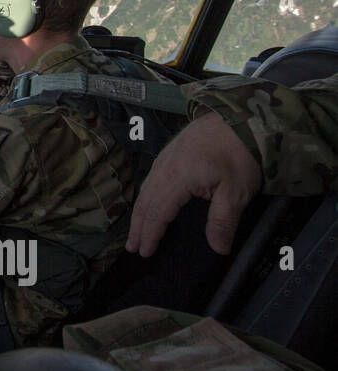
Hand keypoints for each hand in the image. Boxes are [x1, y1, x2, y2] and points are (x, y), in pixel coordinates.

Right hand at [127, 114, 263, 256]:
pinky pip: (150, 179)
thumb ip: (223, 222)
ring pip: (145, 190)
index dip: (151, 234)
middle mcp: (164, 170)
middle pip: (145, 203)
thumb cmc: (238, 156)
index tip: (145, 252)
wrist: (238, 118)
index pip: (158, 213)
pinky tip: (148, 202)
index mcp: (177, 180)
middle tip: (132, 248)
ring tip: (136, 231)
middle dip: (138, 227)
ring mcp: (164, 159)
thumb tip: (218, 249)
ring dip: (139, 213)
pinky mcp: (170, 152)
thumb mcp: (237, 193)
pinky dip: (145, 197)